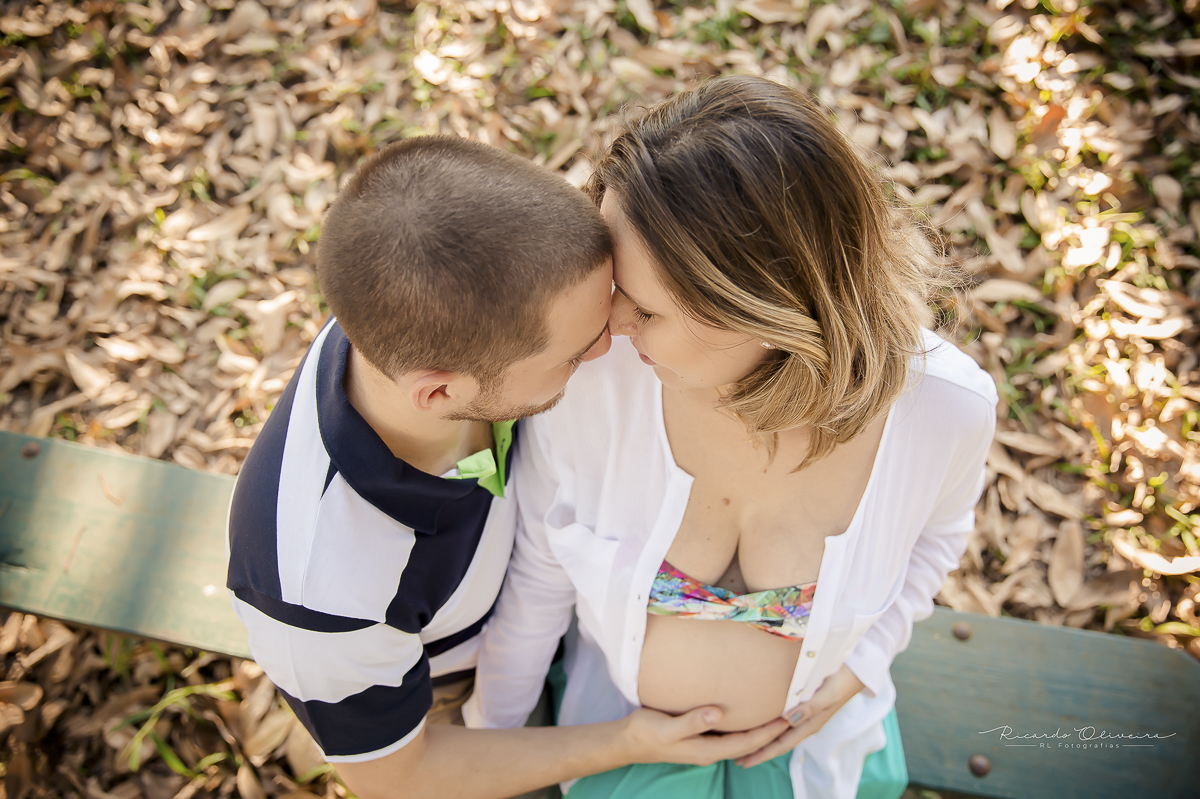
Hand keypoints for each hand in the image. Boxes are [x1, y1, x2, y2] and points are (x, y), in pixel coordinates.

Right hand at [620, 706, 789, 766]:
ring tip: (777, 714)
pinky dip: (744, 726)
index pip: (746, 743)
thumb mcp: (667, 727)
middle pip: (749, 744)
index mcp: (707, 750)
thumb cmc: (646, 732)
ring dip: (759, 730)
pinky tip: (748, 714)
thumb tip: (718, 714)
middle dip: (771, 733)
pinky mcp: (700, 737)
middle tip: (792, 714)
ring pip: (741, 740)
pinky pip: (730, 734)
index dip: (768, 732)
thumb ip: (692, 721)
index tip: (787, 718)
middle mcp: (711, 750)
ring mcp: (706, 745)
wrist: (628, 741)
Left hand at [734, 664, 865, 768]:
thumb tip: (789, 719)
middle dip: (758, 751)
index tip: (742, 762)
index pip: (781, 745)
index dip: (762, 754)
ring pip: (779, 732)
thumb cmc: (842, 679)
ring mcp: (805, 714)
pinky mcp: (805, 704)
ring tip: (744, 743)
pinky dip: (769, 725)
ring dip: (762, 739)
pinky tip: (760, 721)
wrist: (858, 668)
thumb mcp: (827, 693)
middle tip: (736, 759)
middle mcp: (806, 722)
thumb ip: (810, 707)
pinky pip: (783, 720)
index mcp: (810, 724)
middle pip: (777, 742)